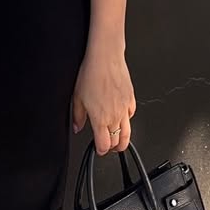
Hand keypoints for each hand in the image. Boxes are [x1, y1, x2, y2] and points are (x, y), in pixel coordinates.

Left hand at [72, 41, 135, 155]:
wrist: (106, 58)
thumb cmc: (91, 74)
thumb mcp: (77, 97)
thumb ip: (78, 116)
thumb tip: (77, 127)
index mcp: (100, 119)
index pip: (104, 145)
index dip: (101, 151)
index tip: (98, 148)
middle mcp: (115, 116)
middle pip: (118, 142)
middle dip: (112, 147)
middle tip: (107, 145)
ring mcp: (125, 108)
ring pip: (128, 132)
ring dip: (123, 139)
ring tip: (118, 140)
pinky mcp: (131, 99)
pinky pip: (131, 115)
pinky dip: (127, 119)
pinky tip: (122, 116)